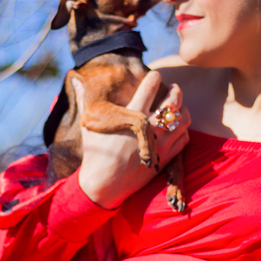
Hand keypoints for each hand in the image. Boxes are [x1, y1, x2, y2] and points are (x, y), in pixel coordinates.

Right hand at [75, 71, 190, 209]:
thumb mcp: (89, 125)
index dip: (155, 77)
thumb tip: (76, 79)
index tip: (155, 75)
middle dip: (176, 90)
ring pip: (183, 118)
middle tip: (173, 88)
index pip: (150, 87)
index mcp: (131, 116)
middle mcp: (150, 128)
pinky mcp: (166, 157)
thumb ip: (85, 99)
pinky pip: (184, 137)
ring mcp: (161, 143)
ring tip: (177, 107)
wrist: (105, 185)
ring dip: (181, 109)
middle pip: (173, 101)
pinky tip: (176, 127)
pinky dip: (183, 130)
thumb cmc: (95, 153)